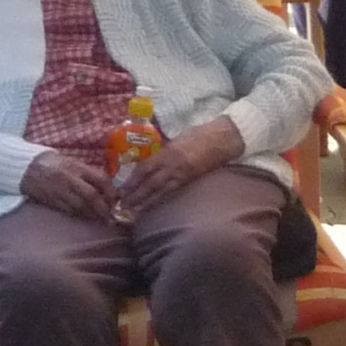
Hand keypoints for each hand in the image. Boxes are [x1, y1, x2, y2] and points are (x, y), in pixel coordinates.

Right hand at [16, 150, 109, 219]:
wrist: (25, 167)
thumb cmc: (54, 163)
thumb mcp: (73, 162)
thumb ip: (89, 172)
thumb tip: (107, 186)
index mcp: (77, 167)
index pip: (100, 179)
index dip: (110, 191)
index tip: (115, 200)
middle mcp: (69, 179)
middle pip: (91, 196)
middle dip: (103, 208)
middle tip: (110, 215)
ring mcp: (59, 190)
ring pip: (80, 206)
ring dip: (92, 214)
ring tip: (101, 219)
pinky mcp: (50, 200)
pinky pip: (68, 210)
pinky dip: (79, 214)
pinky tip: (86, 217)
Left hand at [112, 117, 246, 219]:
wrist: (223, 139)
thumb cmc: (200, 134)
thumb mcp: (176, 138)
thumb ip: (163, 150)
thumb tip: (149, 160)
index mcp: (168, 152)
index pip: (145, 169)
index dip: (132, 181)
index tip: (121, 190)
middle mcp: (173, 165)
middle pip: (150, 184)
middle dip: (136, 196)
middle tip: (123, 206)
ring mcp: (183, 174)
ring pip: (161, 191)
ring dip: (146, 202)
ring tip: (134, 211)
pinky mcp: (191, 179)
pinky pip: (172, 191)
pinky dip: (161, 199)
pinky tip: (154, 205)